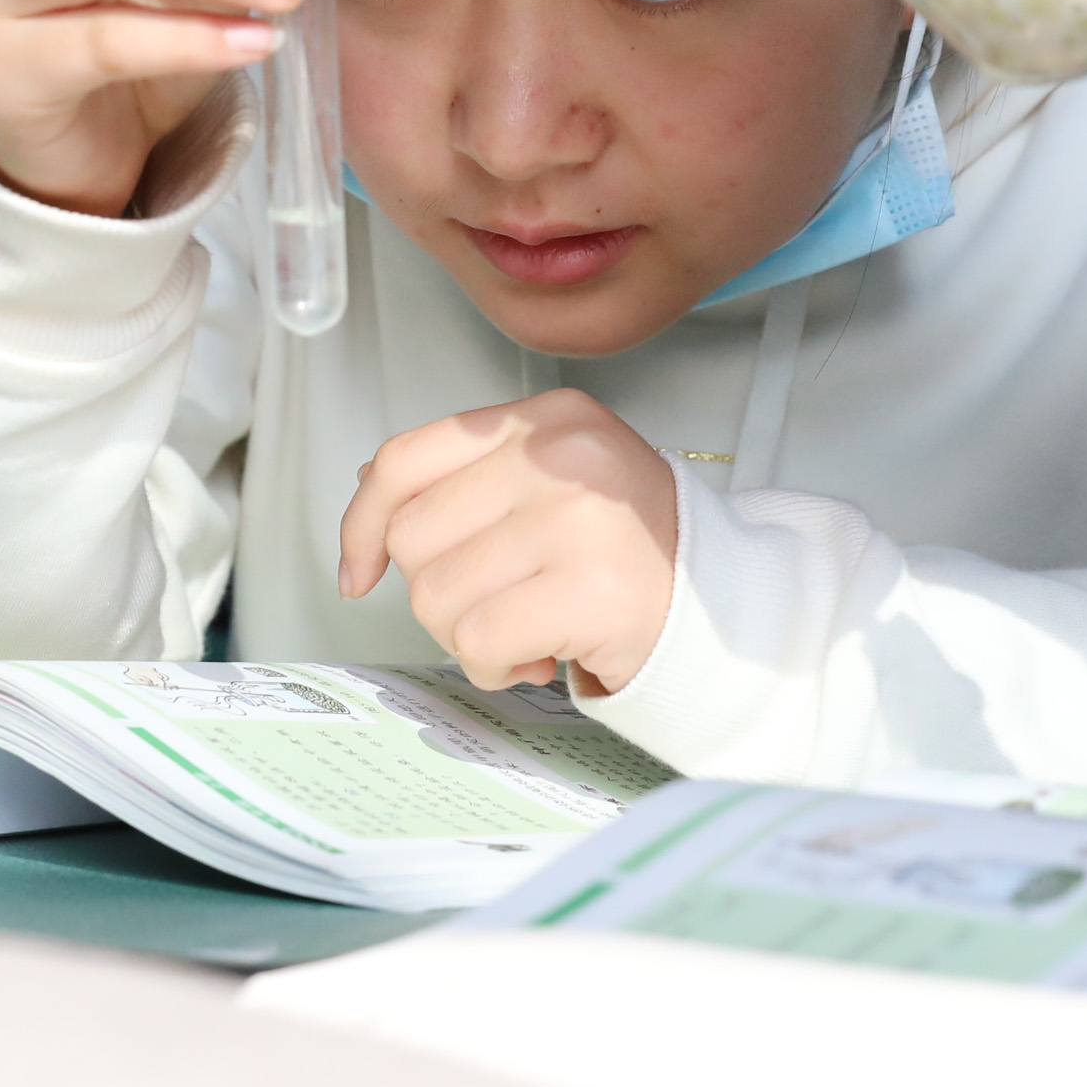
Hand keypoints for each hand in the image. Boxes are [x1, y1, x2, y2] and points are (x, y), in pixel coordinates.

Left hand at [338, 391, 680, 696]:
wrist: (728, 603)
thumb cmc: (629, 551)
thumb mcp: (554, 480)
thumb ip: (471, 478)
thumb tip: (371, 491)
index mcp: (544, 420)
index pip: (406, 458)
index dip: (363, 522)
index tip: (359, 570)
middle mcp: (559, 455)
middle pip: (415, 538)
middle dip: (438, 592)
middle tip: (497, 605)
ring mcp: (577, 518)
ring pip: (437, 596)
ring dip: (468, 637)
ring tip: (525, 631)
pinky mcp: (590, 588)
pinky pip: (479, 640)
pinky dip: (493, 665)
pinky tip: (537, 657)